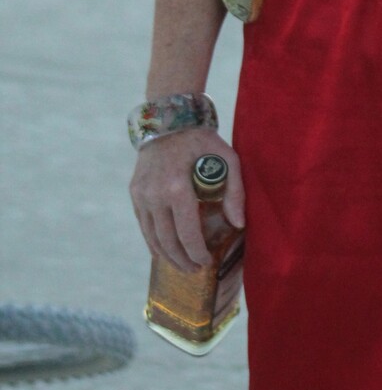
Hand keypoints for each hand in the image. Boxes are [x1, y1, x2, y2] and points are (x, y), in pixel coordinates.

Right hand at [130, 128, 244, 271]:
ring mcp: (141, 194)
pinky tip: (164, 251)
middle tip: (195, 270)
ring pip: (152, 236)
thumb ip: (235, 191)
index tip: (206, 262)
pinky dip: (153, 241)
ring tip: (182, 266)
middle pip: (167, 240)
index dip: (196, 252)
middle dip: (182, 260)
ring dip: (166, 256)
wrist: (171, 119)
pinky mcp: (134, 192)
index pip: (186, 232)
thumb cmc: (203, 140)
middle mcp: (155, 194)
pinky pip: (143, 225)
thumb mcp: (227, 158)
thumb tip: (238, 224)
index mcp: (178, 187)